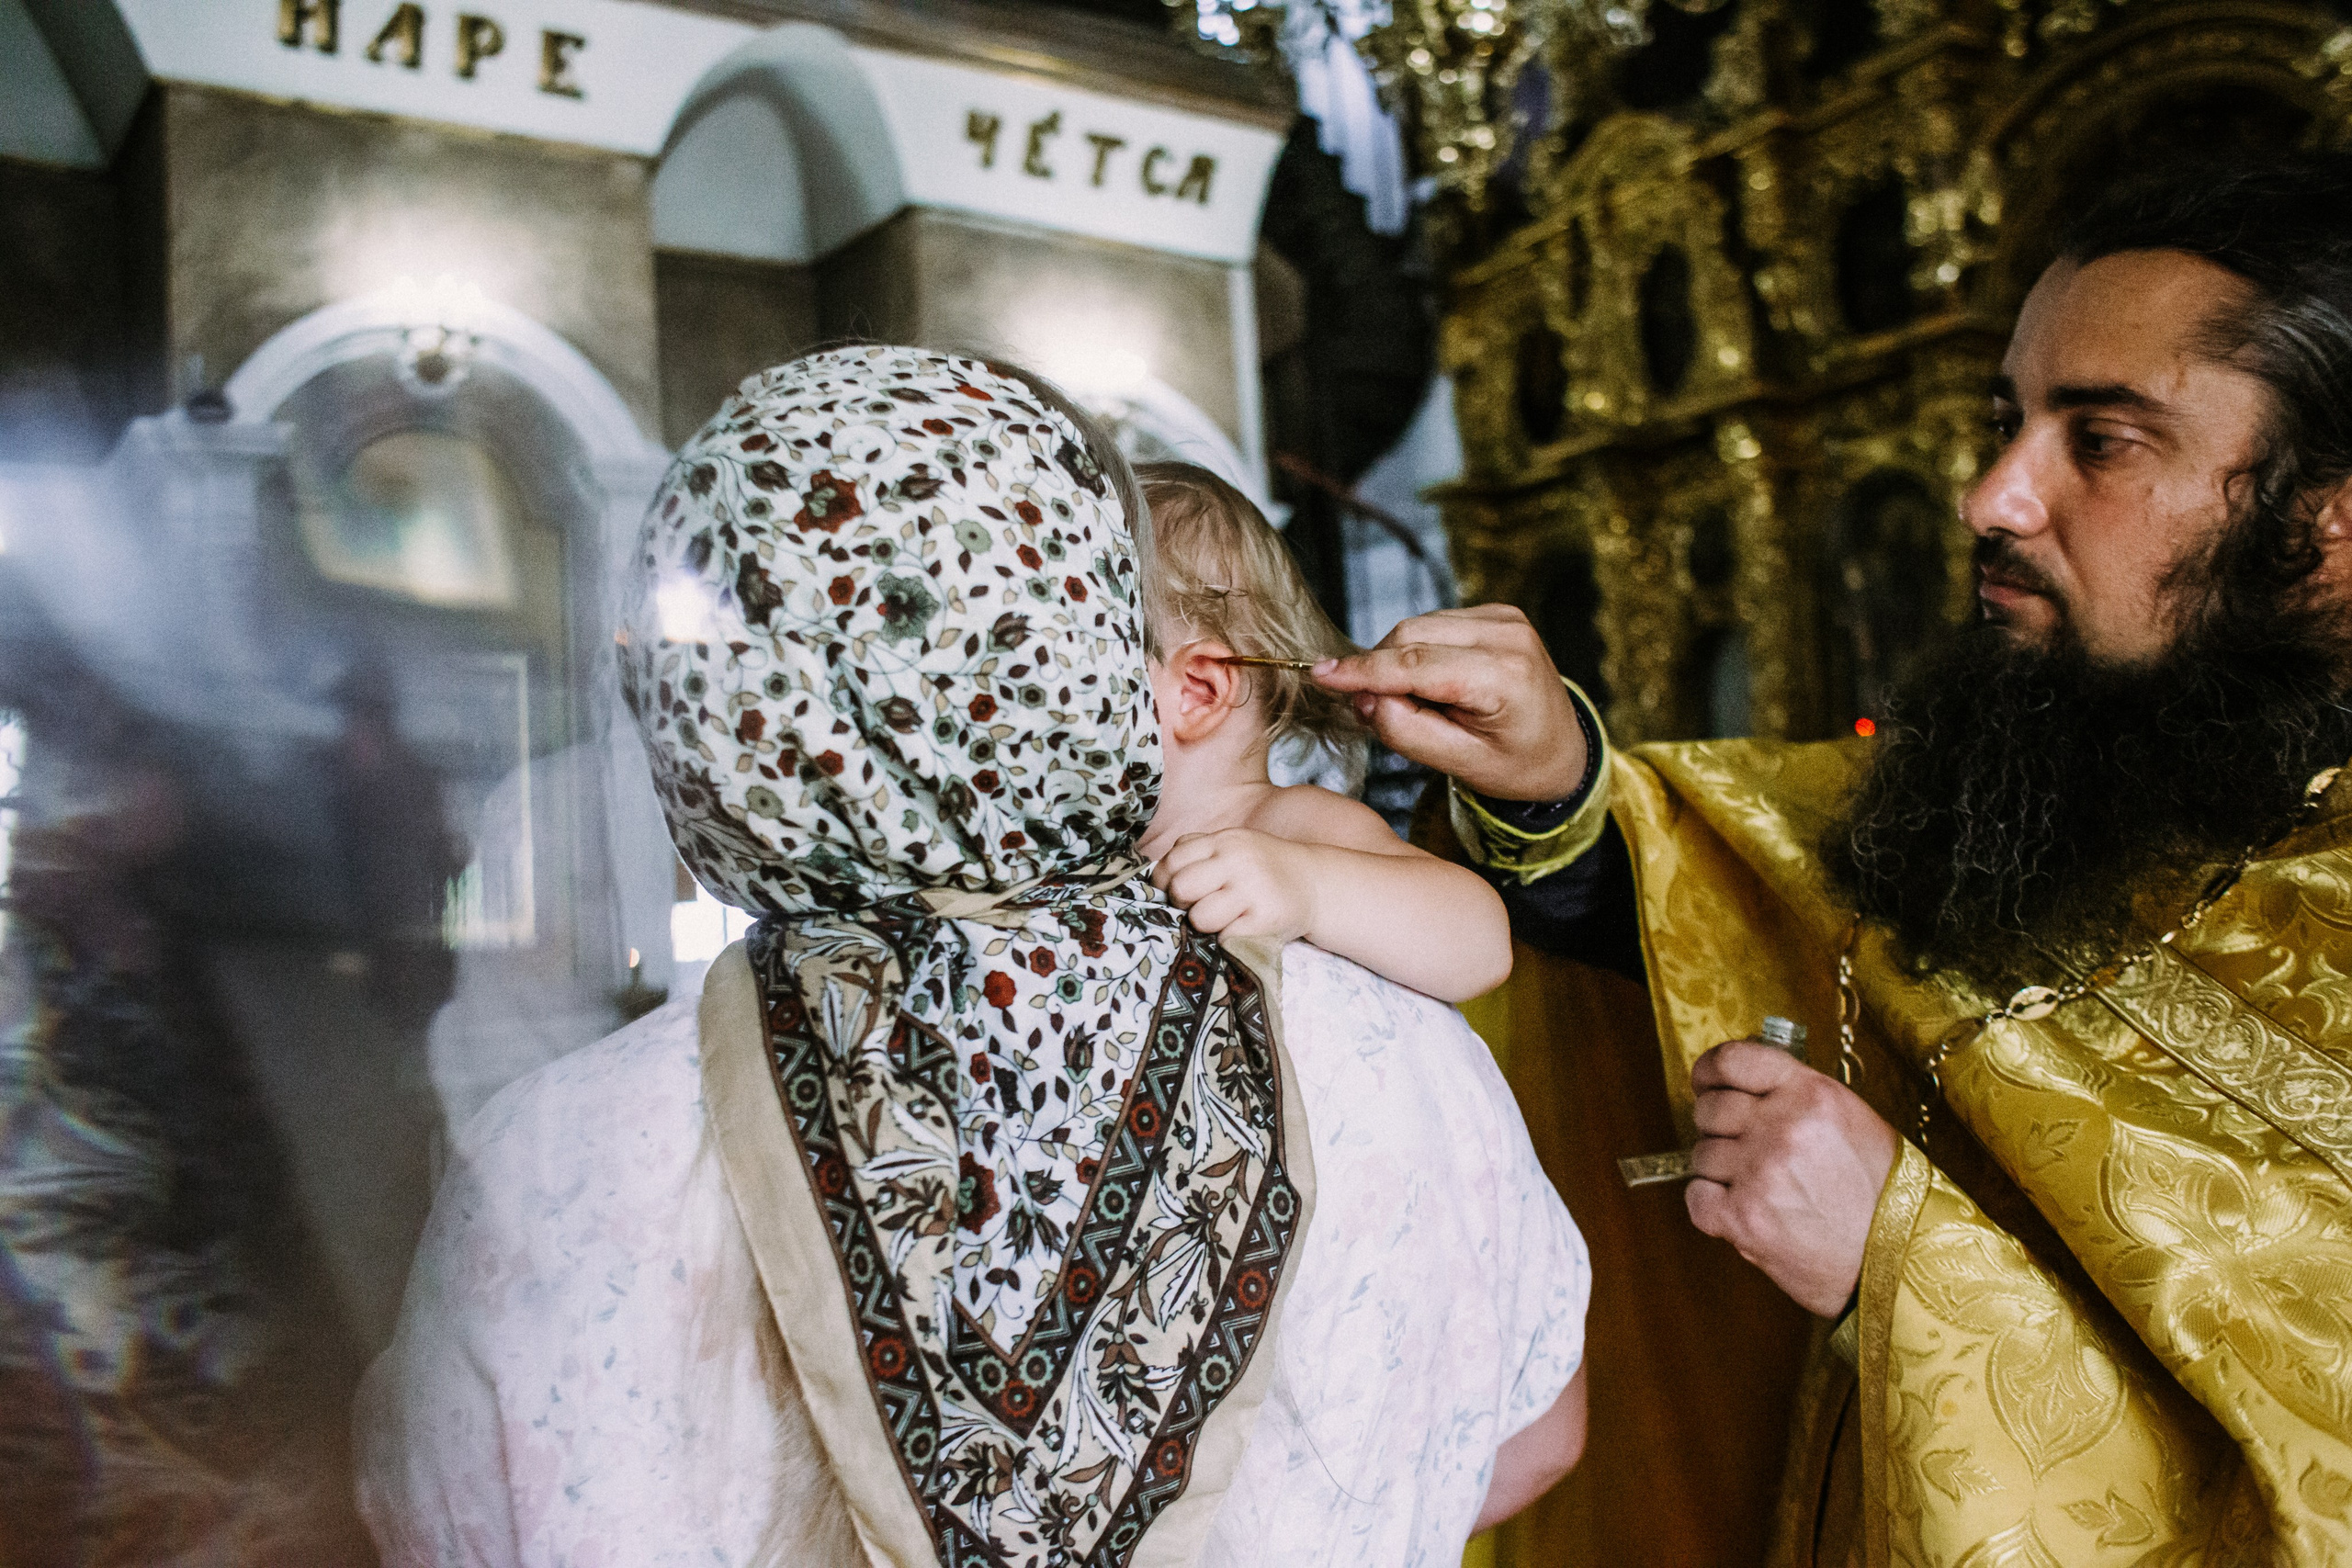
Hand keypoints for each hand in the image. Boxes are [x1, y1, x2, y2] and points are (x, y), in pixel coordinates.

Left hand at [1150, 829, 1317, 940]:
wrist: (1317, 884)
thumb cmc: (1264, 870)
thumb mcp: (1234, 847)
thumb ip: (1198, 852)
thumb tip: (1159, 879)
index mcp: (1224, 841)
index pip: (1173, 860)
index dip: (1166, 882)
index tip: (1178, 892)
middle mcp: (1237, 861)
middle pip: (1181, 888)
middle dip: (1183, 903)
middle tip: (1199, 907)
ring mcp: (1252, 889)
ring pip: (1200, 917)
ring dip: (1206, 926)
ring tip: (1224, 919)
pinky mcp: (1265, 919)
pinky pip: (1225, 938)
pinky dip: (1228, 940)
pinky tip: (1243, 929)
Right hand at [1311, 605, 1584, 800]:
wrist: (1563, 750)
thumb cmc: (1518, 765)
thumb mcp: (1463, 766)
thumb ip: (1409, 732)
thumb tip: (1366, 698)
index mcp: (1506, 676)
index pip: (1415, 664)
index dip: (1363, 670)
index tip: (1322, 674)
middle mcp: (1509, 635)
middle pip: (1410, 637)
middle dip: (1379, 671)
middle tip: (1376, 713)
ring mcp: (1505, 618)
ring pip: (1417, 627)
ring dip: (1399, 662)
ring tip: (1417, 704)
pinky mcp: (1498, 612)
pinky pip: (1435, 624)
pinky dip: (1419, 652)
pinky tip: (1435, 684)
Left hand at [1683, 1042, 1900, 1316]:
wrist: (1905, 1260)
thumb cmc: (1886, 1194)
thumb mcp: (1854, 1121)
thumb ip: (1799, 1097)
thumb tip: (1747, 1086)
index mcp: (1811, 1093)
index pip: (1734, 1060)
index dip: (1710, 1070)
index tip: (1706, 1081)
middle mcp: (1781, 1126)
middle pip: (1710, 1109)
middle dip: (1718, 1127)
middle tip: (1742, 1147)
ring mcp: (1760, 1172)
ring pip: (1702, 1154)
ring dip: (1720, 1171)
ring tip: (1761, 1188)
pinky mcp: (1743, 1218)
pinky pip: (1696, 1197)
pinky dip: (1710, 1205)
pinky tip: (1741, 1210)